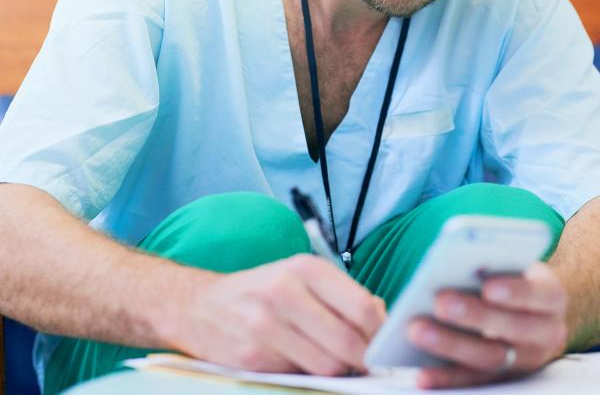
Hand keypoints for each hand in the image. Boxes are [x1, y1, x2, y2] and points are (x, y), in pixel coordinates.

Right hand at [163, 255, 385, 375]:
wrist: (199, 306)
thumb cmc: (259, 291)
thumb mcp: (298, 277)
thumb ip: (342, 294)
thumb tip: (382, 316)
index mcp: (304, 268)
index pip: (362, 307)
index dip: (380, 332)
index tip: (383, 343)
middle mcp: (285, 292)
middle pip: (349, 341)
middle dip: (365, 358)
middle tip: (366, 362)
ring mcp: (266, 325)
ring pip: (329, 364)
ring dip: (340, 369)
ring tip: (336, 360)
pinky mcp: (252, 355)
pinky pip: (301, 374)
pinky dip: (310, 373)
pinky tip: (304, 360)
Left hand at [407, 263, 567, 388]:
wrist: (530, 311)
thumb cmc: (509, 278)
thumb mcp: (509, 267)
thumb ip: (490, 265)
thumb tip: (451, 265)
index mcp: (551, 298)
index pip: (539, 295)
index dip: (515, 292)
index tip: (488, 287)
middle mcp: (544, 333)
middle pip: (511, 328)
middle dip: (473, 315)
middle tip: (440, 302)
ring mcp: (523, 360)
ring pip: (489, 357)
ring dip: (450, 345)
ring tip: (416, 330)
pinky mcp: (500, 378)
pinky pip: (472, 381)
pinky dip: (445, 378)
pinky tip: (421, 374)